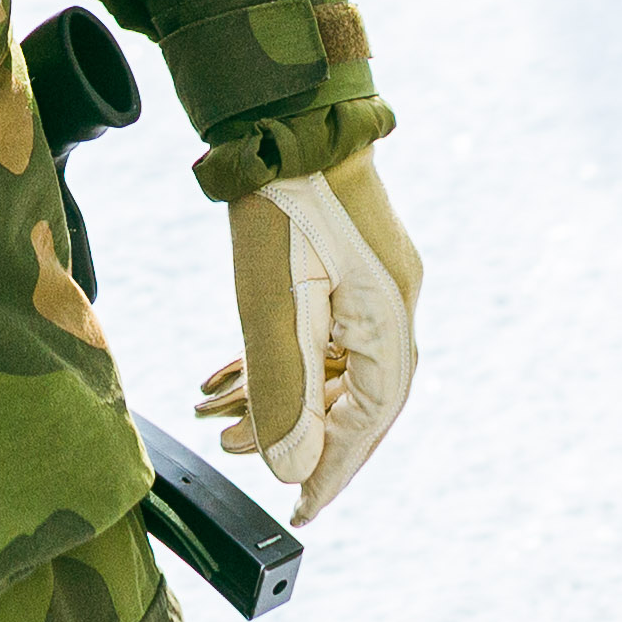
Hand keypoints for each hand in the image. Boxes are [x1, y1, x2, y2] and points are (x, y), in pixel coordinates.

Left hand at [201, 150, 419, 520]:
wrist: (282, 109)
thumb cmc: (280, 204)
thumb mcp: (271, 304)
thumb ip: (284, 391)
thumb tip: (292, 470)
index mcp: (389, 319)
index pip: (369, 419)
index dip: (335, 470)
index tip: (302, 512)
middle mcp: (394, 302)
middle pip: (360, 396)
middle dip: (310, 439)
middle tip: (270, 477)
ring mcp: (374, 277)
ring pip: (336, 362)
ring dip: (287, 395)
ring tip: (226, 421)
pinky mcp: (347, 259)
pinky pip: (324, 327)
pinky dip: (286, 355)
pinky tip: (236, 369)